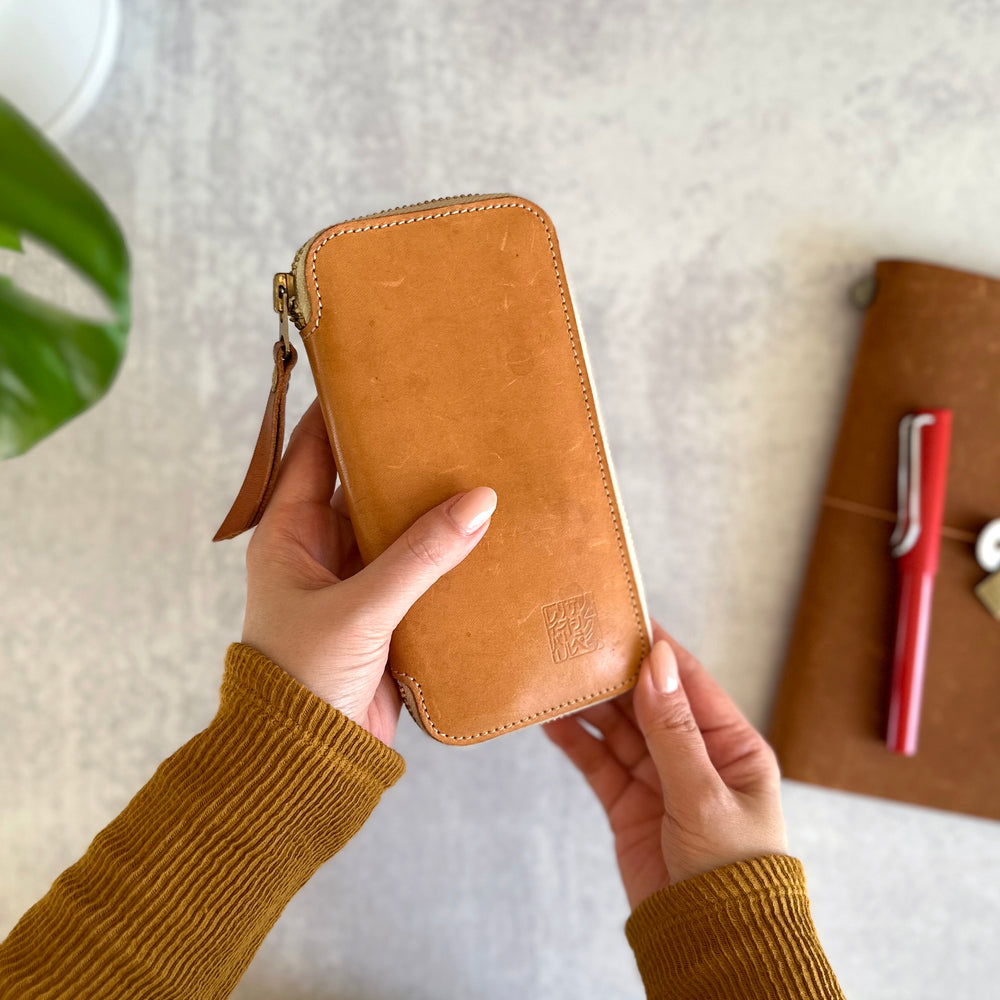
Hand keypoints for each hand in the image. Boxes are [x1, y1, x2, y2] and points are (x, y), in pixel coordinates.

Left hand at [241, 398, 496, 746]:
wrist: (310, 762)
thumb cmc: (304, 680)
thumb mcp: (361, 608)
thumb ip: (421, 556)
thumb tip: (479, 502)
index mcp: (289, 535)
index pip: (312, 453)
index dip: (341, 413)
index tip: (381, 377)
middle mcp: (319, 551)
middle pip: (362, 487)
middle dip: (399, 458)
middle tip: (445, 419)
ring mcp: (354, 583)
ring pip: (395, 529)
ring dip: (428, 508)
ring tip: (474, 466)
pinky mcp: (385, 615)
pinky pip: (418, 570)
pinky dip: (445, 553)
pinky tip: (481, 534)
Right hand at [544, 619, 786, 908]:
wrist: (711, 944)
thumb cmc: (733, 870)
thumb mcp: (705, 794)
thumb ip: (674, 729)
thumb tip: (658, 662)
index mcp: (732, 746)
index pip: (689, 683)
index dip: (658, 649)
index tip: (626, 616)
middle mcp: (695, 757)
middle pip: (648, 701)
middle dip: (616, 674)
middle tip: (580, 642)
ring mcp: (660, 780)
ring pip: (619, 730)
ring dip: (591, 705)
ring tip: (558, 677)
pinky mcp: (629, 806)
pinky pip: (600, 764)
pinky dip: (577, 742)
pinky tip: (553, 722)